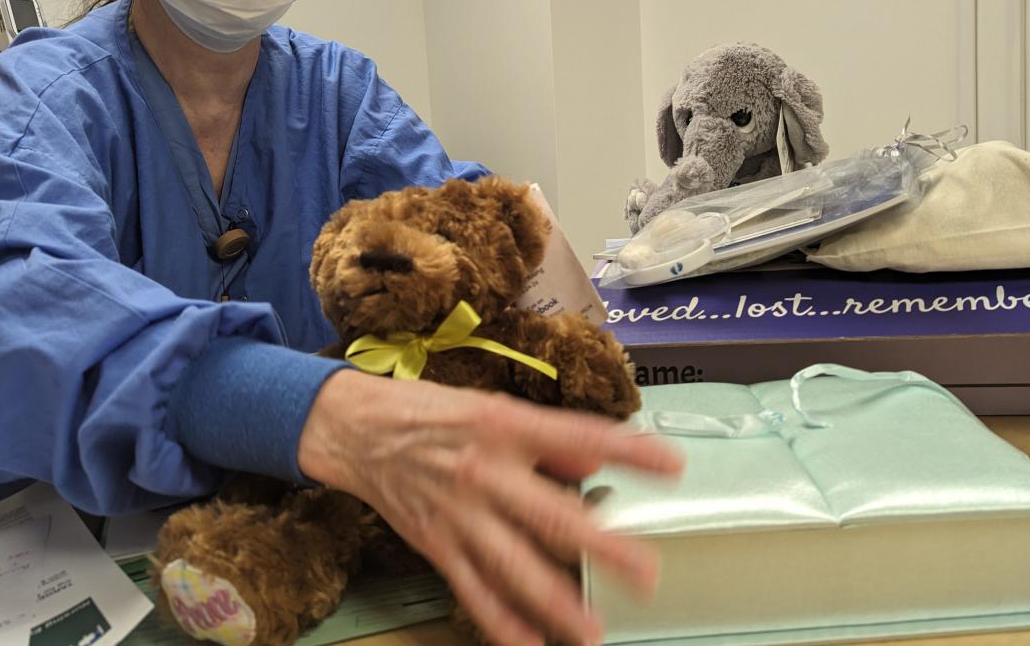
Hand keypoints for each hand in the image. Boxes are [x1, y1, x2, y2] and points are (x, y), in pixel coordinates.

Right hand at [298, 370, 682, 645]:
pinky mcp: (437, 545)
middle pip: (551, 515)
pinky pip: (474, 589)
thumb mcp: (494, 408)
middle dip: (602, 546)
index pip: (579, 438)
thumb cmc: (431, 413)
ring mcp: (460, 515)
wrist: (358, 429)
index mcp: (506, 426)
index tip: (671, 466)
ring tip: (594, 629)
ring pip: (515, 565)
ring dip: (556, 601)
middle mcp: (486, 472)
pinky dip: (502, 620)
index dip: (628, 451)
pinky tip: (531, 643)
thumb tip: (596, 462)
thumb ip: (549, 440)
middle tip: (645, 570)